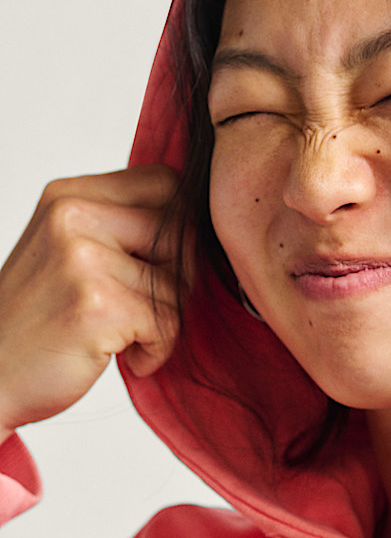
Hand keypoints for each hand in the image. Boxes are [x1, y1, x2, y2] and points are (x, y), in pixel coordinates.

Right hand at [0, 166, 181, 439]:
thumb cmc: (39, 320)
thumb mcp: (69, 250)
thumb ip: (121, 223)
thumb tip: (202, 214)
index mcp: (68, 195)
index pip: (166, 182)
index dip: (177, 228)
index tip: (152, 264)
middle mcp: (72, 216)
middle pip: (181, 232)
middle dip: (176, 277)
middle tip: (137, 308)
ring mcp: (82, 258)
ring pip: (178, 283)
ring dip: (161, 321)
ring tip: (118, 334)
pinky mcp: (96, 304)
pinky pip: (167, 323)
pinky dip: (154, 350)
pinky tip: (120, 355)